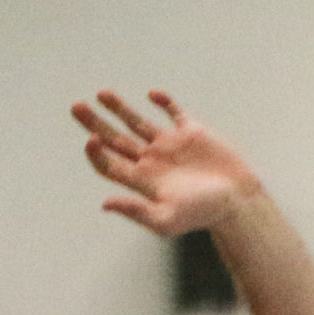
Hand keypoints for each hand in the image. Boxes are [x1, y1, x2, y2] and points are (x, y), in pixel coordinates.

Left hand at [74, 88, 261, 237]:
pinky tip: (152, 96)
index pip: (109, 164)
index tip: (90, 139)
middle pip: (115, 141)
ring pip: (137, 123)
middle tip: (75, 108)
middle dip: (95, 124)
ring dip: (118, 108)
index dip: (95, 152)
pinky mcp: (191, 133)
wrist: (237, 203)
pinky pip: (173, 112)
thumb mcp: (166, 219)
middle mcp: (152, 162)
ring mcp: (170, 146)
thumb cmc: (202, 215)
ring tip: (101, 94)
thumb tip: (105, 203)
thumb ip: (135, 211)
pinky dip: (163, 102)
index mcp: (143, 181)